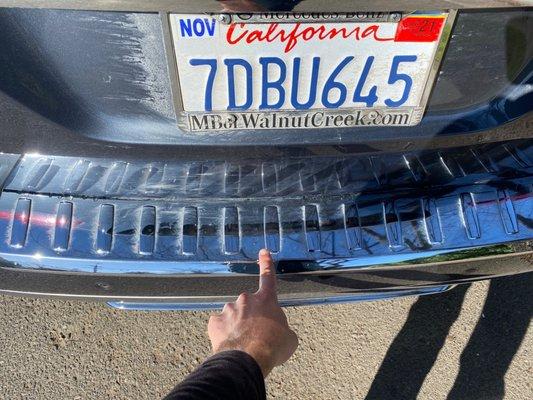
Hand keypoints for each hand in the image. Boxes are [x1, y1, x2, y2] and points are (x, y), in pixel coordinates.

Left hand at [207, 249, 298, 376]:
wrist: (248, 359)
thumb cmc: (272, 347)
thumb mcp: (289, 338)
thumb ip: (282, 328)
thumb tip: (277, 331)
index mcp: (266, 300)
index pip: (268, 277)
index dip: (266, 263)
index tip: (263, 252)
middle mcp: (246, 300)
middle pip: (249, 305)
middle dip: (252, 317)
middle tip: (257, 335)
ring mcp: (229, 310)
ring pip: (233, 315)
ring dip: (237, 326)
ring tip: (244, 343)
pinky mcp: (215, 322)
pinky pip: (220, 325)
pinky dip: (224, 333)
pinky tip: (231, 344)